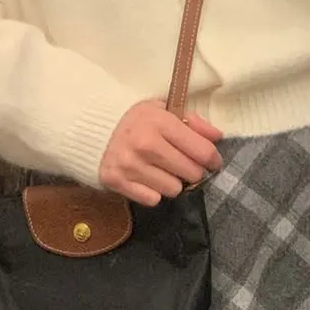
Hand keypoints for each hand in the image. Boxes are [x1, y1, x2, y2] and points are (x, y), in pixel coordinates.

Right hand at [99, 100, 223, 206]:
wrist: (91, 128)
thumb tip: (218, 137)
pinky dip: (153, 192)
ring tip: (161, 169)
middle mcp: (145, 144)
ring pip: (174, 190)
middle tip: (183, 164)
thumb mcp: (163, 109)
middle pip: (191, 173)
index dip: (213, 159)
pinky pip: (153, 200)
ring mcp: (130, 165)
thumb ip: (193, 121)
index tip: (212, 161)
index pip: (202, 151)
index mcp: (160, 121)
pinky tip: (145, 177)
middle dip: (193, 171)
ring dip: (172, 182)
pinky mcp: (117, 182)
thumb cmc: (135, 119)